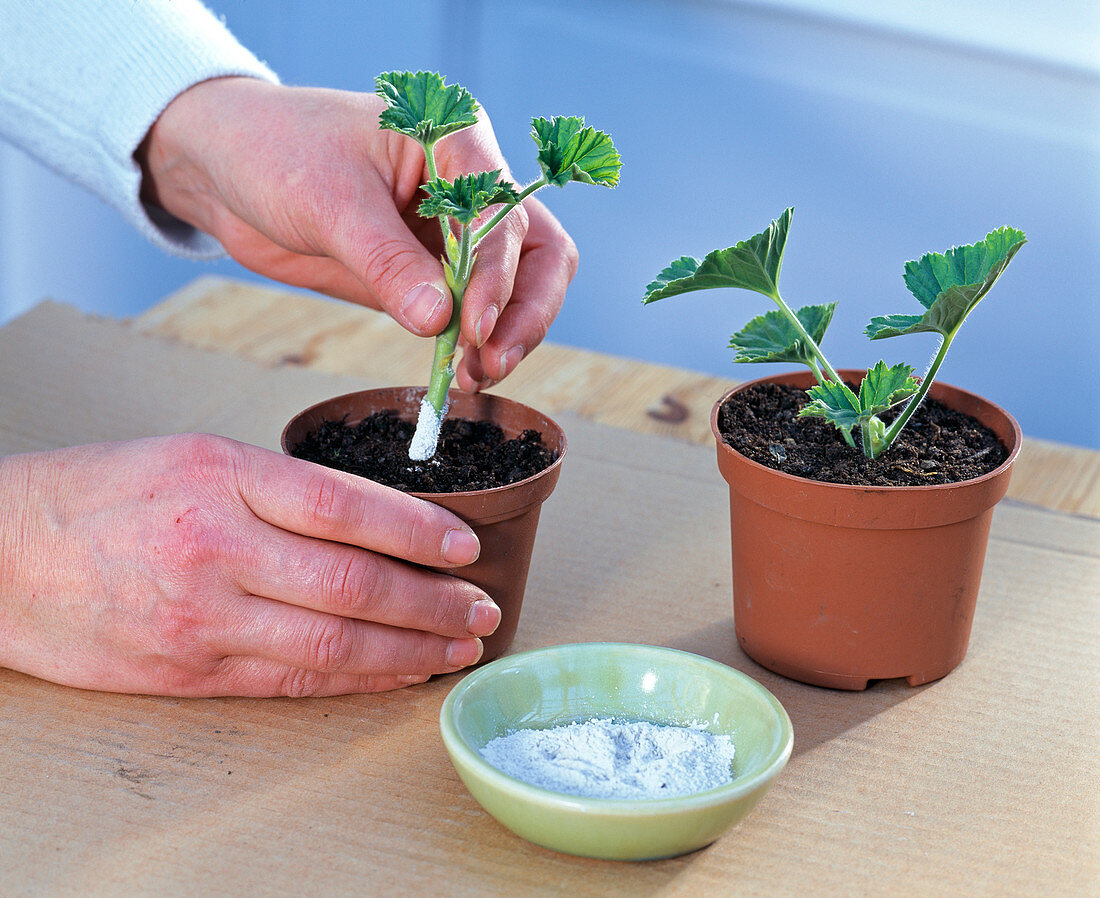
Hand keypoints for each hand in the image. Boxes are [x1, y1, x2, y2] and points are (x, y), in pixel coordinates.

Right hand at [0, 434, 496, 695]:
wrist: (3, 556)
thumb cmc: (102, 495)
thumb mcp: (195, 457)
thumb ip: (281, 487)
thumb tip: (378, 518)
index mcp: (220, 477)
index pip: (344, 505)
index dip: (417, 529)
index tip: (465, 542)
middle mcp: (216, 548)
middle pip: (351, 583)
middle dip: (432, 600)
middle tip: (483, 606)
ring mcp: (202, 618)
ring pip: (330, 643)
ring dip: (407, 649)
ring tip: (457, 646)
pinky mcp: (189, 671)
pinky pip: (290, 680)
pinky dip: (354, 679)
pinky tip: (396, 673)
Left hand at [138, 77, 578, 389]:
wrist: (223, 169)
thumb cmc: (274, 152)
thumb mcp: (330, 203)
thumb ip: (388, 262)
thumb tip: (440, 320)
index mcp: (456, 143)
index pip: (504, 216)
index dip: (496, 276)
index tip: (472, 327)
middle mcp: (468, 185)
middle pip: (537, 254)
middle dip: (523, 312)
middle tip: (491, 361)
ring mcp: (452, 232)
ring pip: (515, 288)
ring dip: (504, 335)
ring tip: (471, 376)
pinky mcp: (427, 272)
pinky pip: (468, 312)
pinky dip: (469, 345)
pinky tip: (454, 371)